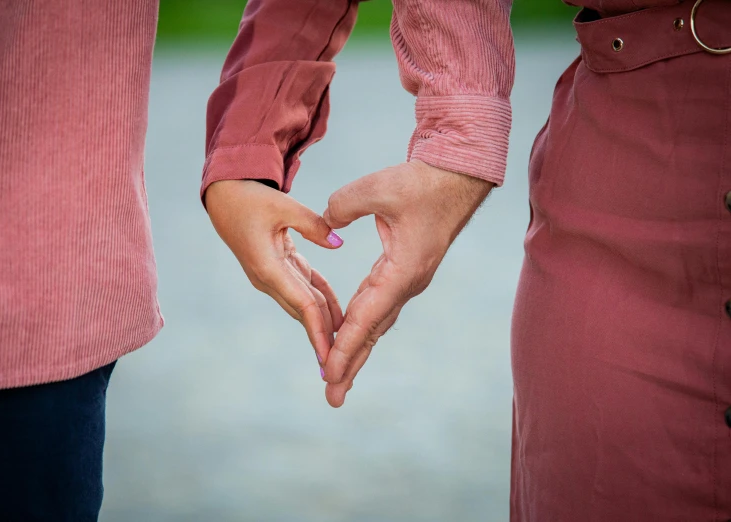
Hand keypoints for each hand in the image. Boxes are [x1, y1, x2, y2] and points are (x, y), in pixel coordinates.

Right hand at [205, 180, 344, 369]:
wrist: (224, 196)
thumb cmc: (250, 199)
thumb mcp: (283, 207)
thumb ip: (313, 225)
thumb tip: (338, 243)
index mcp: (268, 267)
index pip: (302, 304)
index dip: (320, 329)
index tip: (331, 354)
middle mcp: (268, 278)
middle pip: (304, 311)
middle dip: (322, 337)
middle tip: (342, 363)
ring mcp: (271, 275)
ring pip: (304, 302)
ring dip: (324, 321)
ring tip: (345, 344)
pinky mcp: (276, 267)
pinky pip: (304, 287)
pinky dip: (321, 299)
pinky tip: (338, 314)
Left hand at [321, 160, 491, 406]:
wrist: (455, 179)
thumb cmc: (423, 183)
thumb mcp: (379, 188)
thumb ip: (344, 205)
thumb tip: (326, 222)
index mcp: (402, 271)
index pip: (367, 316)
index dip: (345, 345)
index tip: (328, 372)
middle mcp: (406, 284)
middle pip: (372, 332)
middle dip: (351, 365)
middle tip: (332, 398)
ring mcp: (406, 281)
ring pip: (375, 323)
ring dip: (355, 351)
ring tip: (336, 380)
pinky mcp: (401, 272)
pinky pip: (376, 307)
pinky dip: (361, 327)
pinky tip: (347, 340)